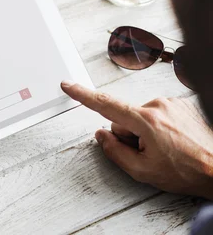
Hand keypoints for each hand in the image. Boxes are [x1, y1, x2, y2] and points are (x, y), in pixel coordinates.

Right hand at [61, 81, 212, 198]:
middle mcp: (158, 106)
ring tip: (166, 149)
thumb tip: (102, 135)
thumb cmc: (188, 172)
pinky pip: (157, 114)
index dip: (83, 95)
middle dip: (129, 135)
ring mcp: (172, 104)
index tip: (68, 86)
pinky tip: (174, 142)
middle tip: (149, 153)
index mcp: (146, 121)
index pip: (105, 104)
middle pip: (124, 118)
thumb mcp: (143, 171)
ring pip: (141, 116)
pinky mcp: (182, 105)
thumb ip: (115, 151)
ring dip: (146, 132)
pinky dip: (160, 127)